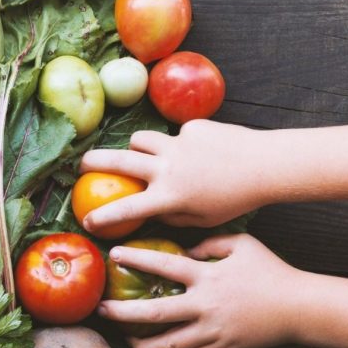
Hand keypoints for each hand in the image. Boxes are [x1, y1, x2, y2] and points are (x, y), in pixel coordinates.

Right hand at [79, 120, 267, 232]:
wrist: (266, 165)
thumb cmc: (236, 200)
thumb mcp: (203, 219)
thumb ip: (173, 216)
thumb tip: (154, 211)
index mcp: (169, 196)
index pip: (126, 209)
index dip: (102, 216)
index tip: (87, 220)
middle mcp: (166, 168)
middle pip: (119, 161)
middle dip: (95, 162)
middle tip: (82, 164)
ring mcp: (177, 144)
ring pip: (142, 140)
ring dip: (137, 148)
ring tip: (142, 153)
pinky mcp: (192, 127)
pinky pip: (177, 135)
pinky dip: (182, 143)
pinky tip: (204, 150)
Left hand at [98, 234, 301, 347]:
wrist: (300, 309)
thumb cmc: (270, 271)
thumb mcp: (242, 245)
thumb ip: (209, 243)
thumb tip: (183, 251)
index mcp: (207, 277)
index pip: (164, 266)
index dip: (137, 259)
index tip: (114, 254)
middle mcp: (205, 306)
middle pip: (154, 312)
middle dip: (123, 312)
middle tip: (101, 309)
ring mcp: (212, 332)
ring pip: (167, 343)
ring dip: (141, 342)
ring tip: (123, 337)